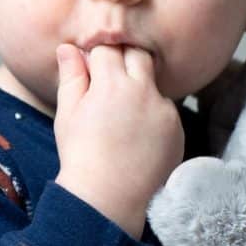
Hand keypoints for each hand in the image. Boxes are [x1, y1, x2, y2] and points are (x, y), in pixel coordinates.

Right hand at [54, 43, 184, 238]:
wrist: (109, 198)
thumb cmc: (81, 156)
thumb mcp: (68, 114)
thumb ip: (72, 76)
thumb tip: (69, 47)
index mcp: (112, 83)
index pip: (109, 48)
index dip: (98, 56)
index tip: (92, 69)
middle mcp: (143, 91)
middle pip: (139, 55)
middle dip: (125, 60)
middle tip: (109, 84)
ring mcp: (164, 110)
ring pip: (153, 84)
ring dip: (140, 89)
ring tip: (122, 118)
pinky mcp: (177, 128)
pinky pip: (165, 110)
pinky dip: (153, 115)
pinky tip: (137, 136)